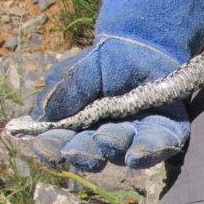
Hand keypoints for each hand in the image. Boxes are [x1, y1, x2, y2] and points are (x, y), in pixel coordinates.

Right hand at [29, 42, 189, 170]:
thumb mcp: (79, 71)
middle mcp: (104, 140)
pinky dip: (148, 151)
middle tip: (74, 149)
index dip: (51, 149)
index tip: (44, 146)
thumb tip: (40, 117)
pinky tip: (137, 153)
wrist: (144, 46)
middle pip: (91, 156)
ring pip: (122, 154)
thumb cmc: (104, 62)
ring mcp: (134, 138)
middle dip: (82, 154)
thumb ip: (62, 92)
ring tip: (106, 138)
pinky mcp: (164, 135)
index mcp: (78, 128)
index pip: (60, 145)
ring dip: (112, 149)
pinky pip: (158, 148)